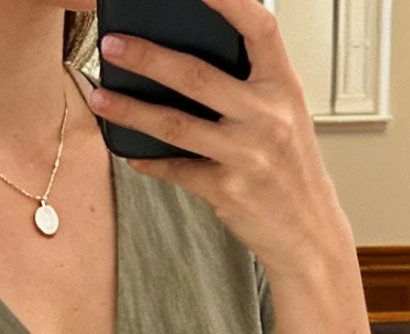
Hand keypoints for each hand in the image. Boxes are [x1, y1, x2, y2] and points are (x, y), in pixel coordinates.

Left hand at [89, 0, 344, 278]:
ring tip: (100, 96)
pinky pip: (176, 169)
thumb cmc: (292, 169)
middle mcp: (267, 115)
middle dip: (147, 57)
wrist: (310, 234)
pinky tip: (129, 152)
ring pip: (176, 124)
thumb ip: (251, 84)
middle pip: (196, 76)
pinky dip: (150, 161)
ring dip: (131, 110)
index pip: (259, 27)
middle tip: (112, 43)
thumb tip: (191, 55)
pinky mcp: (227, 190)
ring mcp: (246, 154)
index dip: (228, 0)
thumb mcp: (285, 114)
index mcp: (284, 86)